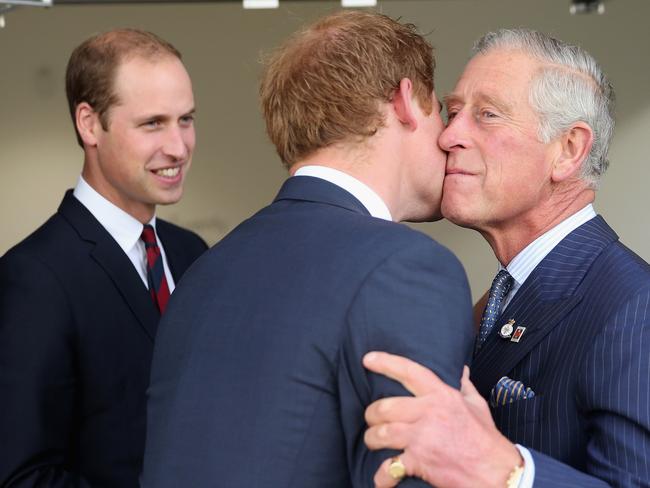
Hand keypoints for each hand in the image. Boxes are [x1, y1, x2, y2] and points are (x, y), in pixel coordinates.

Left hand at [363, 352, 521, 487]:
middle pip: (385, 407)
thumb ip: (464, 386)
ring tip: (372, 441)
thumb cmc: (485, 439)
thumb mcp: (477, 406)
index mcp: (441, 396)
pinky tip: (381, 479)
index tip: (368, 359)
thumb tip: (460, 369)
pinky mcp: (419, 461)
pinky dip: (382, 476)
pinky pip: (390, 467)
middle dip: (372, 414)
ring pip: (381, 433)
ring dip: (372, 439)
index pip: (409, 372)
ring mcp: (422, 438)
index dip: (386, 363)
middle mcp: (429, 413)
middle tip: (372, 419)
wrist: (496, 472)